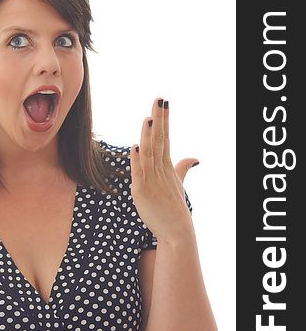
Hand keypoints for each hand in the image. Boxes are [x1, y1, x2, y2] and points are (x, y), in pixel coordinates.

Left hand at [129, 98, 198, 243]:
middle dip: (159, 119)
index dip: (164, 120)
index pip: (165, 137)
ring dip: (148, 134)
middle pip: (159, 139)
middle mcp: (160, 170)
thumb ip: (183, 168)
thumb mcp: (178, 184)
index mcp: (167, 166)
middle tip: (159, 100)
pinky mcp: (142, 190)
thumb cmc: (174, 208)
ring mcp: (151, 179)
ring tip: (148, 117)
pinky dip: (137, 158)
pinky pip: (139, 171)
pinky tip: (135, 145)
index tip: (163, 102)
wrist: (176, 231)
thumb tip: (195, 158)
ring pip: (149, 152)